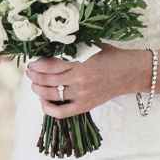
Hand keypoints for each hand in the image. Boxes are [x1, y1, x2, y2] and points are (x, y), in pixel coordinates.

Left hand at [26, 45, 148, 117]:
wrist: (129, 73)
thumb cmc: (110, 57)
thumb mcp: (90, 46)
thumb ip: (70, 49)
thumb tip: (47, 51)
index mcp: (80, 61)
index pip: (49, 65)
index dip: (36, 64)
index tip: (32, 62)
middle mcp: (80, 79)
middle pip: (47, 80)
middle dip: (34, 76)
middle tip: (30, 72)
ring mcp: (82, 94)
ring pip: (50, 94)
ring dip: (37, 90)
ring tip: (35, 85)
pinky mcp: (85, 106)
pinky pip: (61, 112)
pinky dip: (48, 108)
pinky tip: (43, 102)